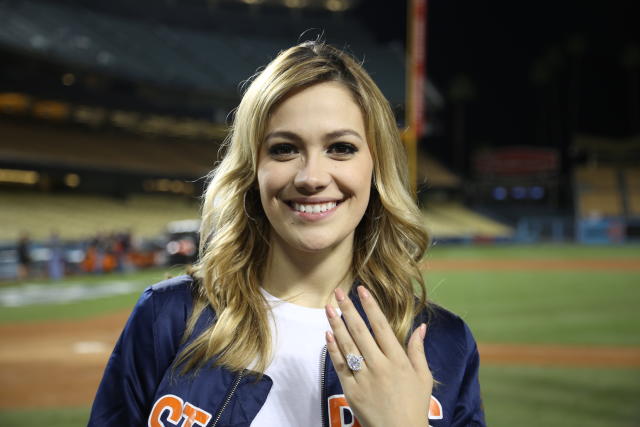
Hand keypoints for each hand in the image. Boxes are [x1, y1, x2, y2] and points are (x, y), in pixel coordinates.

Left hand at [325, 286, 432, 426]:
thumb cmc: (414, 405)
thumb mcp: (423, 377)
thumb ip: (418, 350)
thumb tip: (422, 326)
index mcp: (398, 360)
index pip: (381, 326)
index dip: (370, 306)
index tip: (362, 290)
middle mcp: (380, 365)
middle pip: (361, 331)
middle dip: (349, 309)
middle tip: (338, 292)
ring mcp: (364, 378)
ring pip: (348, 345)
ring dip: (337, 324)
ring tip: (329, 307)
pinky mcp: (352, 390)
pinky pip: (341, 365)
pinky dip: (334, 349)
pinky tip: (328, 334)